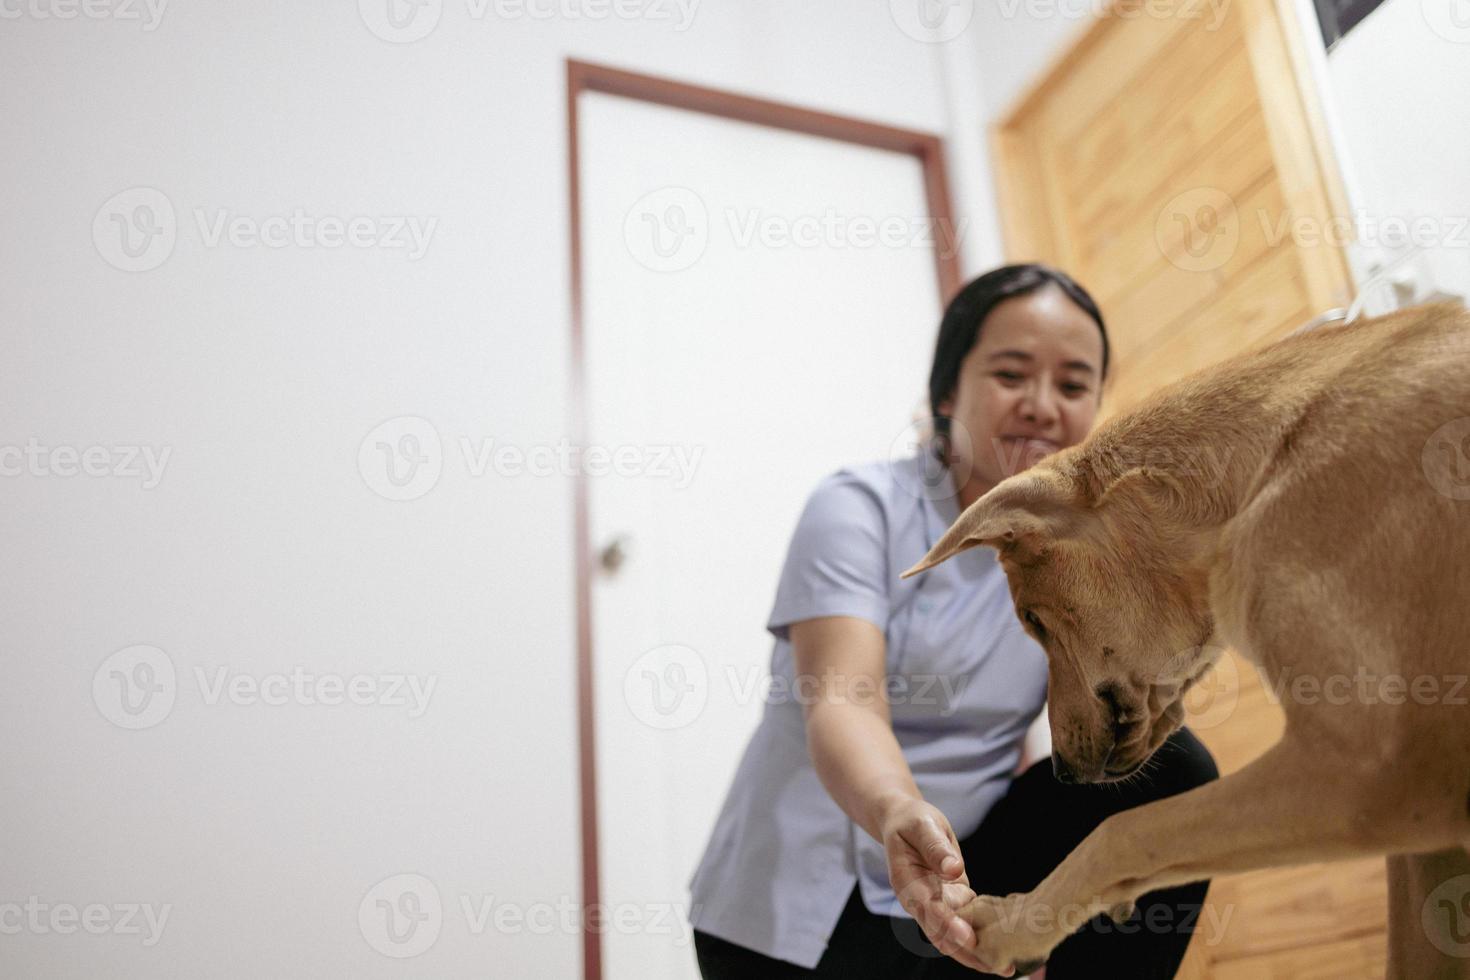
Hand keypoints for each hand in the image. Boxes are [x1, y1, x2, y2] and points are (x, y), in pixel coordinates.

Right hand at [879, 796, 1011, 974]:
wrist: (905, 823)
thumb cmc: (911, 822)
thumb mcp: (922, 826)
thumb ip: (936, 848)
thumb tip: (954, 869)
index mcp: (908, 884)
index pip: (930, 911)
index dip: (949, 926)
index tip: (970, 939)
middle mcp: (921, 902)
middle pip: (943, 936)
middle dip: (970, 954)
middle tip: (1000, 967)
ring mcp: (937, 904)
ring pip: (956, 937)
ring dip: (979, 953)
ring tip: (1009, 967)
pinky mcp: (952, 901)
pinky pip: (968, 923)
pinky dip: (984, 935)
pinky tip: (1007, 945)